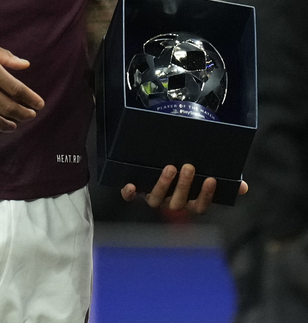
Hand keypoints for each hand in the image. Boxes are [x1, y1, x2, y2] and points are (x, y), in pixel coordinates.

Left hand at [121, 164, 248, 213]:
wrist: (159, 167)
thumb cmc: (187, 176)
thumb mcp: (206, 177)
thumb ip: (225, 183)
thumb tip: (244, 187)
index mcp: (189, 202)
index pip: (200, 206)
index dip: (206, 195)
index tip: (211, 179)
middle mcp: (171, 203)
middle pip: (178, 202)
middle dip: (184, 185)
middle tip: (189, 167)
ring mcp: (154, 198)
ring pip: (157, 199)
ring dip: (163, 185)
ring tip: (169, 167)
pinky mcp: (137, 191)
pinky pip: (131, 196)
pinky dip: (129, 192)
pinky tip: (130, 185)